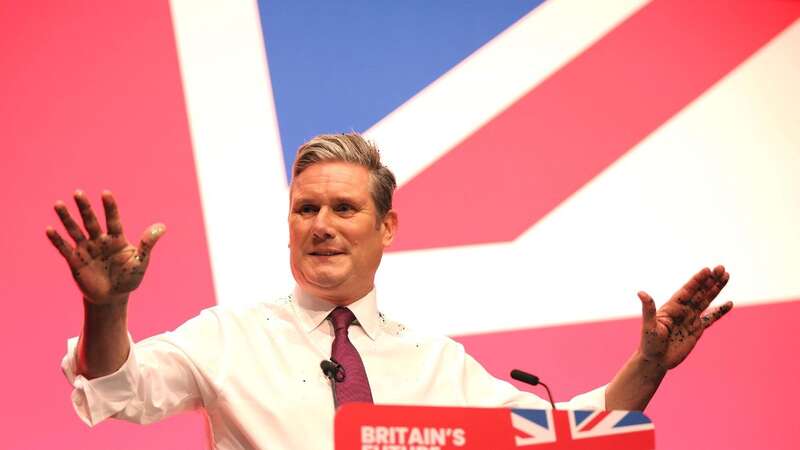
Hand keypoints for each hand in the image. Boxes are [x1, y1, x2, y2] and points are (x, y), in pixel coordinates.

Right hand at [46, 190, 164, 304]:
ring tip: (58, 204)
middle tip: (78, 192)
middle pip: (91, 221)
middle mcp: (99, 241)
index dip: (109, 207)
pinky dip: (57, 240)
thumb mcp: (140, 262)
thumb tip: (162, 227)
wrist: (112, 297)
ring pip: (75, 231)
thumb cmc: (128, 278)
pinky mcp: (75, 261)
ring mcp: (86, 250)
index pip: (113, 220)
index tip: (105, 193)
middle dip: (85, 207)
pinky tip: (50, 230)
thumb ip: (147, 244)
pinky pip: (65, 249)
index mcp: (116, 239)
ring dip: (67, 219)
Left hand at [637, 266, 732, 369]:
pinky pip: (711, 318)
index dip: (697, 280)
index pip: (687, 291)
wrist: (656, 360)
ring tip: (726, 276)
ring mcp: (690, 319)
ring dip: (716, 289)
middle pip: (699, 292)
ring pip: (706, 300)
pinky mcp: (696, 329)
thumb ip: (648, 309)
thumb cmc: (649, 343)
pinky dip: (720, 311)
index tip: (707, 270)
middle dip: (710, 280)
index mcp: (671, 307)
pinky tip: (729, 303)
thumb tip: (641, 293)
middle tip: (721, 268)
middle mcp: (682, 310)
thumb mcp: (649, 326)